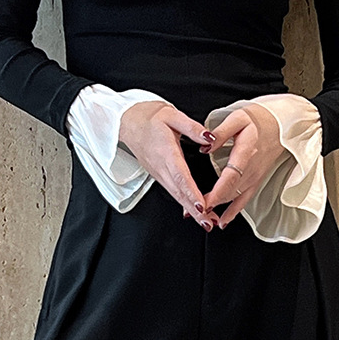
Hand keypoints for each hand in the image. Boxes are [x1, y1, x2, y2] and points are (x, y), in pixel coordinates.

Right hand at [119, 101, 219, 229]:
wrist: (128, 122)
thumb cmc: (149, 118)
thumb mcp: (172, 115)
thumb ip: (192, 127)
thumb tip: (210, 138)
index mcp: (166, 151)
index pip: (180, 176)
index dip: (191, 192)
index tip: (201, 206)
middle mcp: (161, 167)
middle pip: (179, 192)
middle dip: (194, 210)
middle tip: (209, 224)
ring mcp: (159, 173)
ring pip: (176, 195)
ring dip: (191, 211)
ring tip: (207, 222)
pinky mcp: (159, 175)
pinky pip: (173, 192)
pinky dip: (184, 204)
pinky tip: (195, 213)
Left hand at [199, 103, 286, 227]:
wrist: (280, 125)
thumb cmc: (258, 119)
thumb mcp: (237, 118)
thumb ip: (220, 133)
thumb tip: (205, 147)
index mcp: (246, 151)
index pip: (230, 177)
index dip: (217, 192)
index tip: (204, 201)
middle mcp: (251, 168)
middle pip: (231, 192)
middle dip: (212, 204)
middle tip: (194, 212)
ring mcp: (255, 176)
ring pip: (235, 198)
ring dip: (219, 209)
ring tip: (203, 218)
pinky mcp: (256, 180)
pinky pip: (245, 200)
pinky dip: (234, 212)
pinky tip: (223, 221)